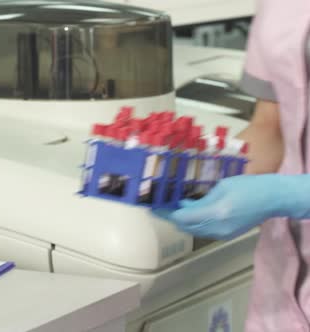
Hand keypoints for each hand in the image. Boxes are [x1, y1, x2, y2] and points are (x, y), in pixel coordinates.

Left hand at [152, 174, 309, 239]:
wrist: (272, 198)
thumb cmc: (247, 186)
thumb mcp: (219, 187)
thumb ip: (199, 199)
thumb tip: (182, 204)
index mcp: (214, 213)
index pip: (182, 217)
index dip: (165, 213)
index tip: (152, 207)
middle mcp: (217, 227)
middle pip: (185, 227)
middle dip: (171, 218)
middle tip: (159, 207)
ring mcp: (222, 234)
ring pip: (193, 230)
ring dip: (182, 221)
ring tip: (171, 208)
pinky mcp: (227, 235)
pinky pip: (203, 231)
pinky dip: (194, 223)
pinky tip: (189, 212)